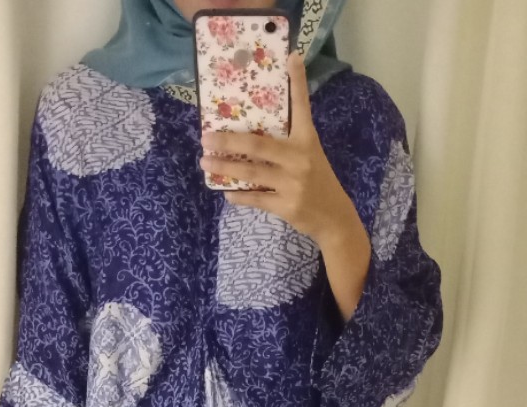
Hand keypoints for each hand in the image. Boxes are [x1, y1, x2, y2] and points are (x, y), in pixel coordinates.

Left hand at [199, 51, 355, 246]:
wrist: (334, 217)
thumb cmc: (317, 182)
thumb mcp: (309, 156)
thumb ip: (287, 144)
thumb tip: (249, 134)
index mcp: (307, 140)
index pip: (302, 107)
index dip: (298, 82)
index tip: (292, 56)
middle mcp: (300, 159)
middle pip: (257, 146)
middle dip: (228, 142)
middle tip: (205, 138)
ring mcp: (293, 183)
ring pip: (251, 173)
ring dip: (225, 168)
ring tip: (205, 162)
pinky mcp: (287, 205)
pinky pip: (256, 198)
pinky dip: (239, 196)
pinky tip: (226, 192)